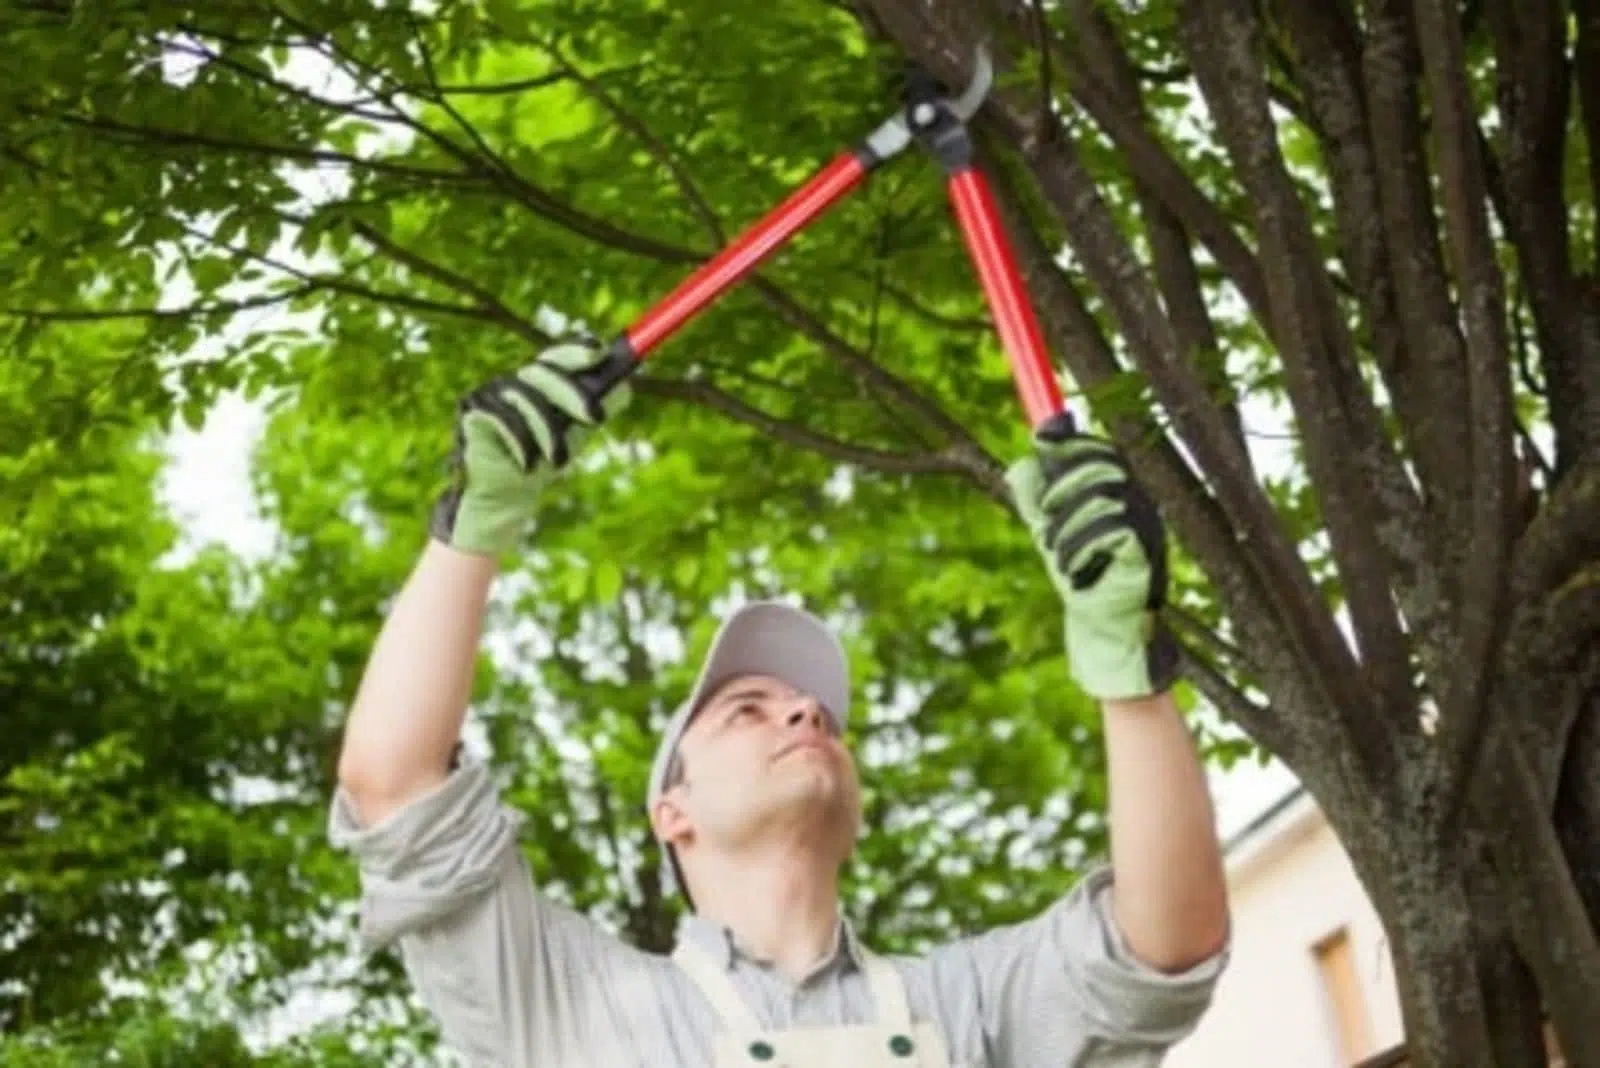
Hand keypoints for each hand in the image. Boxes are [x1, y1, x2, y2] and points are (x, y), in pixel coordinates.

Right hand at [430, 341, 632, 555]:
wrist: (511, 493)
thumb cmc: (545, 456)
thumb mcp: (579, 430)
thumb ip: (601, 404)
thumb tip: (627, 384)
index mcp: (540, 379)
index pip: (559, 354)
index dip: (578, 350)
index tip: (600, 353)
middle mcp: (515, 379)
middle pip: (543, 370)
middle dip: (573, 393)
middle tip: (597, 418)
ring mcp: (491, 393)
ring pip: (525, 396)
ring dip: (547, 431)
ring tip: (557, 461)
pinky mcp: (473, 412)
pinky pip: (501, 418)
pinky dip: (520, 443)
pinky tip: (527, 465)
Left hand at [1005, 414, 1178, 699]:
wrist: (1103, 629)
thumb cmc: (1081, 580)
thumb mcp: (1051, 533)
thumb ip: (1037, 499)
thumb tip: (1022, 462)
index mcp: (1119, 495)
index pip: (1101, 451)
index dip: (1072, 441)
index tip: (1042, 436)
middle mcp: (1138, 504)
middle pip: (1098, 466)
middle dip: (1061, 488)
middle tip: (1046, 522)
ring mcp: (1145, 526)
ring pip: (1096, 497)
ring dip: (1065, 530)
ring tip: (1062, 560)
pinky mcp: (1145, 550)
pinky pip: (1105, 530)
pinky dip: (1079, 552)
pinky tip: (1078, 575)